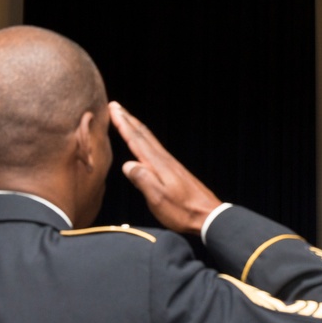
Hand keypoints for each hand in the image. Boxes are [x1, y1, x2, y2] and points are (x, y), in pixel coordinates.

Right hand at [110, 102, 221, 233]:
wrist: (208, 216)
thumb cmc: (183, 211)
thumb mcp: (159, 199)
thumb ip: (143, 180)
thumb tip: (127, 164)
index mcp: (158, 165)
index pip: (137, 140)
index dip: (123, 124)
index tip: (112, 108)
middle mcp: (164, 160)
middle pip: (144, 135)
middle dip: (128, 119)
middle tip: (115, 105)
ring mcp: (171, 165)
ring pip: (150, 140)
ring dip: (136, 127)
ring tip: (126, 118)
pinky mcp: (175, 171)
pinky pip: (155, 149)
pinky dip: (145, 140)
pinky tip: (144, 144)